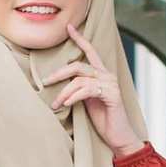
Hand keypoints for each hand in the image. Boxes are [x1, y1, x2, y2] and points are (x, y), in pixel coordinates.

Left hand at [44, 22, 143, 157]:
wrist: (119, 138)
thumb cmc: (104, 121)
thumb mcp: (88, 102)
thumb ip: (79, 90)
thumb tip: (62, 86)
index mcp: (102, 75)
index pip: (90, 52)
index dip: (79, 39)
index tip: (68, 28)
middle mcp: (107, 75)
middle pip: (79, 66)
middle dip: (60, 73)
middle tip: (46, 81)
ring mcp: (111, 84)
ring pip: (79, 80)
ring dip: (63, 92)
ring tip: (55, 105)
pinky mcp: (112, 94)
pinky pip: (87, 90)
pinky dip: (74, 97)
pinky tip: (67, 104)